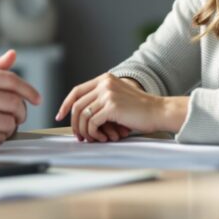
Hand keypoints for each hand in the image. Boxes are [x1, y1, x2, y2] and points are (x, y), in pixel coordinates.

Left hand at [55, 74, 188, 141]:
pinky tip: (102, 137)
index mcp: (104, 79)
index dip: (66, 104)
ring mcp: (107, 94)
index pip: (76, 91)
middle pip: (77, 105)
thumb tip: (80, 116)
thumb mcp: (117, 97)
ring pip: (83, 115)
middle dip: (74, 123)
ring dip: (85, 131)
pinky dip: (94, 133)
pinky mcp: (111, 106)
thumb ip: (100, 100)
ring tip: (91, 139)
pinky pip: (92, 123)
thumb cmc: (140, 110)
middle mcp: (104, 83)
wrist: (159, 111)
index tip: (59, 116)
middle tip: (78, 136)